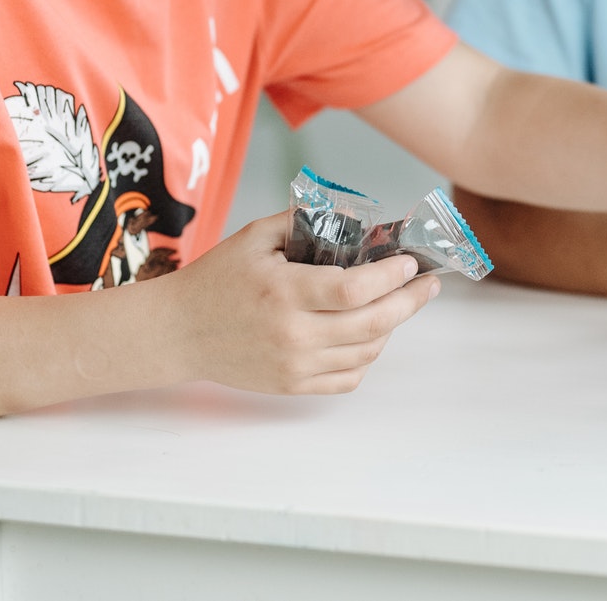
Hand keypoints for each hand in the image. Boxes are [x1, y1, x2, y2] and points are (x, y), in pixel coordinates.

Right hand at [171, 210, 439, 394]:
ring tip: (398, 304)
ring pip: (366, 352)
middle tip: (427, 285)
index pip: (355, 289)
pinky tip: (371, 336)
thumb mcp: (255, 238)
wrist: (178, 332)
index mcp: (284, 292)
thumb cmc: (216, 280)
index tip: (409, 262)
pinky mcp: (292, 386)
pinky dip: (368, 357)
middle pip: (372, 323)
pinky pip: (348, 378)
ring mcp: (294, 365)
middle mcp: (293, 334)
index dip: (391, 277)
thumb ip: (303, 223)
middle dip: (410, 302)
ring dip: (391, 327)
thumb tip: (352, 219)